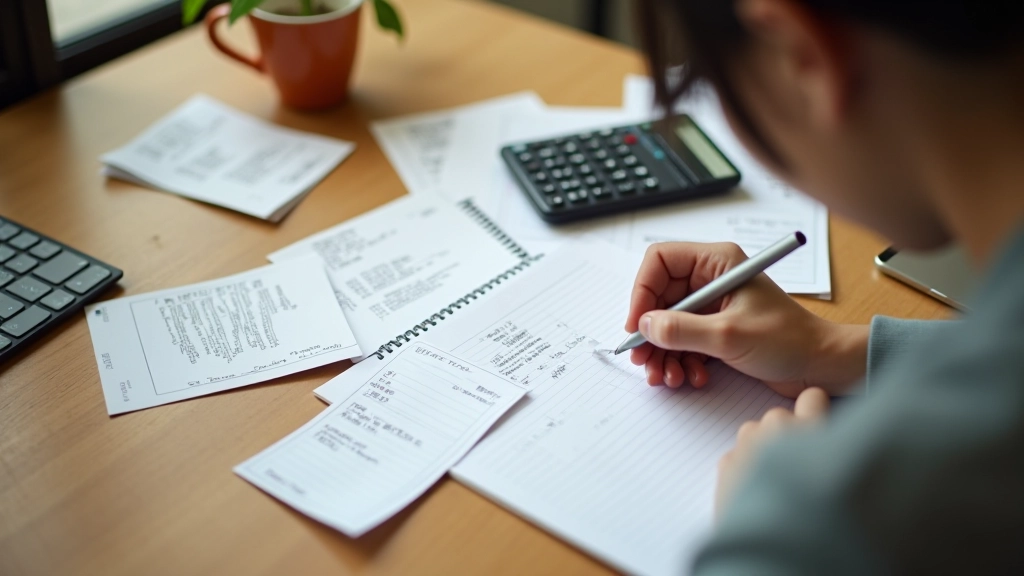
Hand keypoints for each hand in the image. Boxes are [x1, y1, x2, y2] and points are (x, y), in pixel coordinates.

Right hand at [625, 242, 866, 397]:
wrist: (821, 366)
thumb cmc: (789, 340)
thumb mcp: (728, 335)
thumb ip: (682, 330)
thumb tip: (645, 326)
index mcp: (717, 262)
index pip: (660, 262)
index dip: (642, 291)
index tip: (638, 324)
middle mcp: (712, 278)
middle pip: (659, 297)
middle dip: (651, 332)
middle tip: (645, 361)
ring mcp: (713, 305)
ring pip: (667, 324)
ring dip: (664, 353)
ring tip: (669, 377)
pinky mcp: (715, 329)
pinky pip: (682, 341)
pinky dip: (680, 361)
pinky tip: (692, 377)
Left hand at [715, 387, 829, 517]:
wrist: (776, 554)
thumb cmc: (817, 519)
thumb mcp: (837, 474)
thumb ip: (831, 448)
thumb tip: (833, 442)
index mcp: (810, 430)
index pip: (812, 397)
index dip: (815, 411)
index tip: (817, 423)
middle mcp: (775, 430)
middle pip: (780, 416)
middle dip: (787, 433)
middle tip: (798, 465)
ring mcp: (746, 445)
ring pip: (754, 430)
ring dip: (762, 446)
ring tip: (775, 478)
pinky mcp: (724, 464)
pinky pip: (736, 453)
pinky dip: (743, 465)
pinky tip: (756, 490)